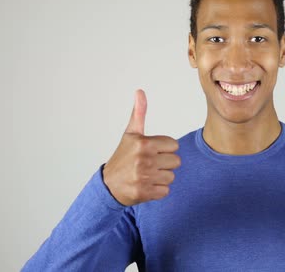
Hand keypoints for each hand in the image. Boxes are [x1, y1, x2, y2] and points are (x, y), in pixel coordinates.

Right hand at [103, 89, 180, 205]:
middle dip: (165, 163)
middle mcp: (144, 160)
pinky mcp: (145, 193)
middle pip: (176, 161)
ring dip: (162, 177)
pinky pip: (166, 191)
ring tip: (148, 174)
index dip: (165, 148)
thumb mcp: (130, 134)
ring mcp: (144, 177)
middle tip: (150, 164)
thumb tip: (140, 91)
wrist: (108, 185)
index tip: (152, 151)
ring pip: (172, 177)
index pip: (174, 145)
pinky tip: (147, 185)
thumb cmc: (123, 157)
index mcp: (144, 143)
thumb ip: (139, 113)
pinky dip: (158, 190)